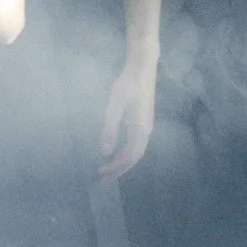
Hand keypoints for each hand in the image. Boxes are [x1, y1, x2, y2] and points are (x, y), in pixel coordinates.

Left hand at [99, 58, 154, 176]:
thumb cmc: (127, 84)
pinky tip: (116, 152)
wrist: (143, 67)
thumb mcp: (115, 106)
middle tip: (103, 179)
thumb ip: (110, 129)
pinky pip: (137, 144)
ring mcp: (147, 126)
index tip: (100, 173)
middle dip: (119, 170)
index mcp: (140, 129)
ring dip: (123, 162)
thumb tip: (105, 153)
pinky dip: (126, 153)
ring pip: (137, 151)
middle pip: (134, 157)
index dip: (115, 167)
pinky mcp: (144, 121)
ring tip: (109, 169)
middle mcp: (146, 130)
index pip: (128, 156)